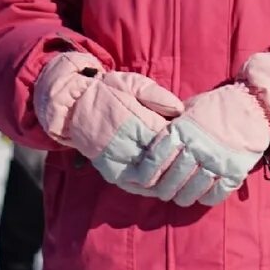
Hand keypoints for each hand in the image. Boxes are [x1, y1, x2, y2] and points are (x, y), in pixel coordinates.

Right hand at [33, 54, 185, 193]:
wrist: (73, 107)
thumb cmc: (108, 91)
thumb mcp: (132, 83)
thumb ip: (157, 95)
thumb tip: (180, 109)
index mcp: (134, 120)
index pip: (166, 138)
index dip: (183, 141)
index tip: (195, 139)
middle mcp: (125, 145)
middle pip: (160, 161)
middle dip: (178, 161)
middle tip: (194, 160)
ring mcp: (117, 162)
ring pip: (149, 178)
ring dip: (167, 178)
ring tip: (183, 174)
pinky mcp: (110, 172)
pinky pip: (134, 186)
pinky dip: (150, 186)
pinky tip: (164, 182)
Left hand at [153, 80, 269, 208]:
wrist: (257, 104)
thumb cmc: (220, 105)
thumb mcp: (192, 106)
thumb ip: (174, 123)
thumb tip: (154, 137)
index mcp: (183, 129)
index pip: (156, 158)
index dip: (147, 173)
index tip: (146, 180)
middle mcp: (198, 147)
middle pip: (172, 179)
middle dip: (164, 190)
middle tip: (164, 192)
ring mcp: (217, 161)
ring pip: (191, 191)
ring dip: (183, 197)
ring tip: (181, 197)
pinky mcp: (235, 171)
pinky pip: (216, 194)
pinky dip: (207, 198)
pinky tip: (203, 195)